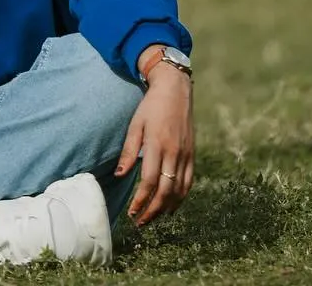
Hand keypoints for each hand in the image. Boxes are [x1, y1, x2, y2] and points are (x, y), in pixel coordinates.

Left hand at [114, 62, 193, 224]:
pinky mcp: (192, 155)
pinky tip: (171, 206)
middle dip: (152, 211)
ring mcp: (186, 155)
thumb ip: (129, 151)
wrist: (175, 90)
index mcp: (158, 145)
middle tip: (140, 222)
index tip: (132, 212)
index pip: (149, 181)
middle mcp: (174, 153)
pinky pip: (188, 182)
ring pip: (178, 190)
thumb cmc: (151, 106)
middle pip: (165, 191)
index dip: (141, 200)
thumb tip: (120, 175)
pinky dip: (180, 198)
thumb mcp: (136, 124)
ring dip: (166, 208)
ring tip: (153, 218)